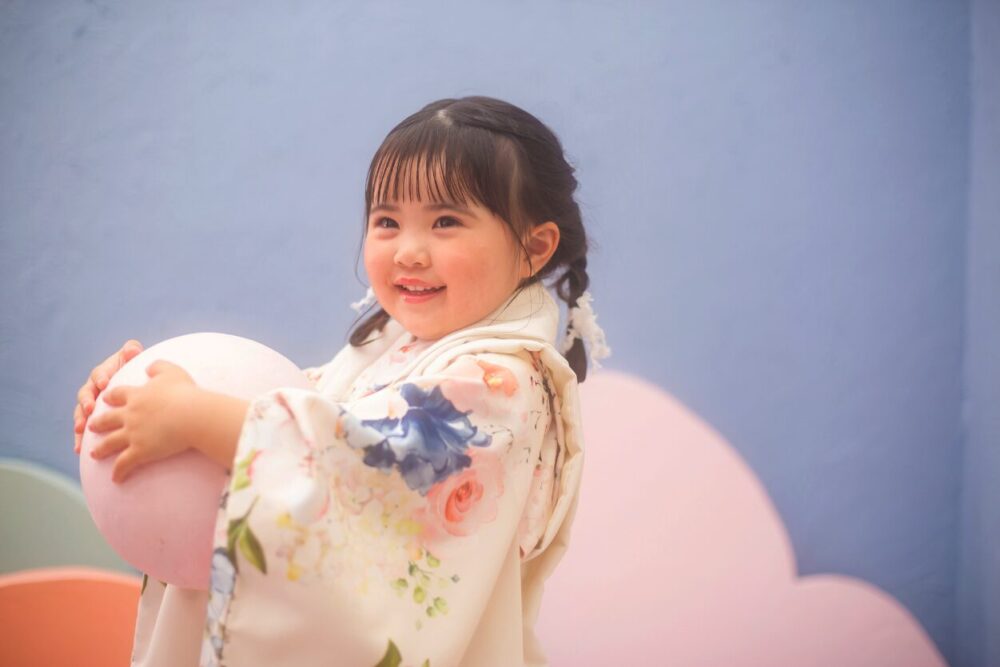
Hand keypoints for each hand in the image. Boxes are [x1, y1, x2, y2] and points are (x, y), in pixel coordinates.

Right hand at [74, 339, 143, 453]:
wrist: (137, 391)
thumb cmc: (135, 372)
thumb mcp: (133, 361)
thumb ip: (130, 352)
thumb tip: (132, 349)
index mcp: (103, 375)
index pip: (98, 375)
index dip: (101, 377)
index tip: (105, 383)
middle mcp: (93, 391)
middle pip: (85, 395)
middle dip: (86, 401)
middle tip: (90, 408)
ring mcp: (91, 407)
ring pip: (81, 414)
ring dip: (80, 422)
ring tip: (80, 430)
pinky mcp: (92, 422)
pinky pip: (84, 431)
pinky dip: (81, 439)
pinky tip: (79, 449)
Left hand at [87, 360, 199, 482]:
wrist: (191, 415)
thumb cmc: (185, 393)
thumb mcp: (172, 371)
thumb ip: (158, 366)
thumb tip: (148, 366)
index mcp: (135, 395)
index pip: (116, 395)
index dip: (110, 397)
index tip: (105, 399)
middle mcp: (129, 414)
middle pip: (107, 419)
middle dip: (97, 423)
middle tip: (90, 425)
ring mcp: (132, 434)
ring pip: (109, 443)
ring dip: (100, 449)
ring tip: (93, 454)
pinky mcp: (139, 451)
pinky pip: (124, 464)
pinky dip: (118, 472)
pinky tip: (115, 479)